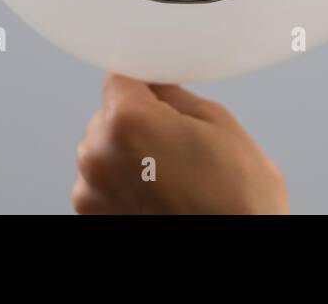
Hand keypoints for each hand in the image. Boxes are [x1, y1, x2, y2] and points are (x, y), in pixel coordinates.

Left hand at [72, 73, 287, 214]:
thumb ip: (173, 94)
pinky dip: (124, 182)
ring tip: (171, 174)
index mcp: (127, 121)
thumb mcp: (217, 121)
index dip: (145, 83)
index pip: (120, 77)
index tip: (163, 95)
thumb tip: (155, 84)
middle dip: (137, 120)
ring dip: (128, 153)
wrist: (236, 251)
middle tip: (178, 142)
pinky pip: (103, 182)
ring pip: (104, 149)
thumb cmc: (236, 196)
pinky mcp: (93, 217)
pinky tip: (159, 193)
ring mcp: (90, 191)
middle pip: (109, 115)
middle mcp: (97, 155)